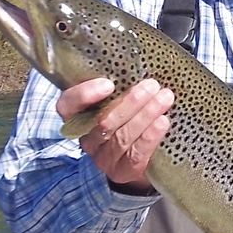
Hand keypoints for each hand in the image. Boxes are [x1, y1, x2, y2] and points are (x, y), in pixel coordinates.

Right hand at [58, 77, 173, 190]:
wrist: (138, 158)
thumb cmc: (127, 118)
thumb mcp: (117, 100)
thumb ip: (120, 86)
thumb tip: (142, 61)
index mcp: (78, 116)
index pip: (67, 105)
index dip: (85, 95)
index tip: (108, 84)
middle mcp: (86, 138)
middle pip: (102, 121)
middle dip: (130, 102)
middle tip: (151, 85)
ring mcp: (103, 158)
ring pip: (121, 137)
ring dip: (145, 115)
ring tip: (164, 99)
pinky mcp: (121, 171)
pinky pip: (135, 154)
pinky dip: (150, 136)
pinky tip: (163, 122)